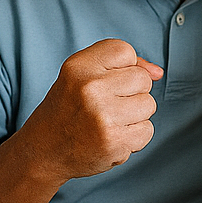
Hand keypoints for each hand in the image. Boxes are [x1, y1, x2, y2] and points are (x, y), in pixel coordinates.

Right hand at [14, 39, 163, 183]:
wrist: (43, 151)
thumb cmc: (69, 108)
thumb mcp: (83, 75)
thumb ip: (122, 66)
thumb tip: (158, 73)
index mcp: (79, 66)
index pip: (125, 51)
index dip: (122, 68)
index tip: (103, 82)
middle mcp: (90, 88)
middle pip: (143, 80)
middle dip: (131, 93)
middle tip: (104, 106)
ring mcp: (102, 116)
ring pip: (149, 105)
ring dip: (135, 116)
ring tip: (108, 122)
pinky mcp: (113, 142)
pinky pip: (147, 130)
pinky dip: (134, 137)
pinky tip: (111, 138)